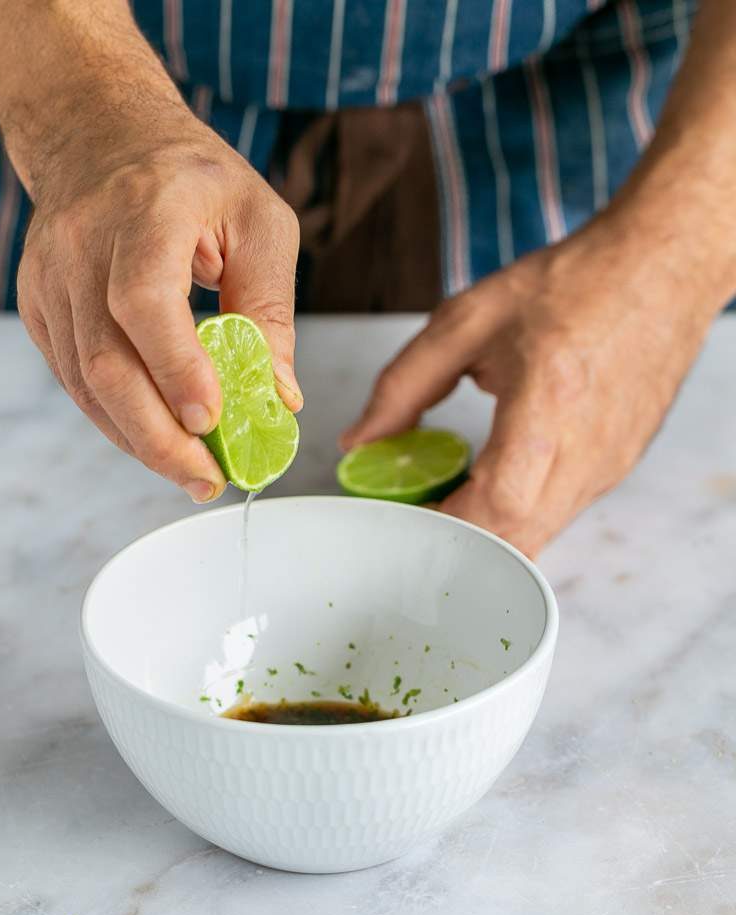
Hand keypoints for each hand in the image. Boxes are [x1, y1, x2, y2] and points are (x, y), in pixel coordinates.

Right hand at [17, 102, 301, 502]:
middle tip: (205, 478)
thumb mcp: (260, 222)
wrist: (105, 138)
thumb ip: (271, 309)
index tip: (210, 420)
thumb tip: (279, 397)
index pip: (144, 299)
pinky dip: (115, 420)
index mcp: (147, 210)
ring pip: (84, 381)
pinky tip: (153, 441)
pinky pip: (73, 379)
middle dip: (158, 436)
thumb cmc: (196, 180)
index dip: (174, 367)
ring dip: (138, 440)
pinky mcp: (39, 306)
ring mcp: (50, 278)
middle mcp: (83, 245)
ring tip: (189, 473)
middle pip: (105, 360)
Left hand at [342, 215, 717, 555]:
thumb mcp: (467, 321)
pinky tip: (498, 476)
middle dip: (459, 541)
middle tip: (419, 511)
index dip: (447, 525)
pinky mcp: (618, 469)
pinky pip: (559, 516)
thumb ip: (404, 384)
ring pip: (539, 537)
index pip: (500, 503)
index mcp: (549, 402)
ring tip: (454, 490)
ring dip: (489, 530)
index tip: (404, 517)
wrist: (659, 269)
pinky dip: (519, 514)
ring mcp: (609, 466)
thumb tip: (360, 440)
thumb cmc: (570, 286)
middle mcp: (588, 448)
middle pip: (518, 540)